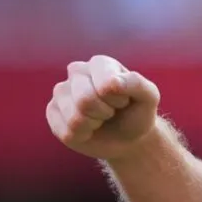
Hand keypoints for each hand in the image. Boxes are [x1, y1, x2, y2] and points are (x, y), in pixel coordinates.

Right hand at [46, 55, 161, 160]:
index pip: (105, 85)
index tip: (124, 101)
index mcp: (100, 63)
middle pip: (84, 100)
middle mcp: (77, 72)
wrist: (128, 137)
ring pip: (74, 118)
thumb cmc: (137, 113)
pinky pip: (65, 131)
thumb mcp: (149, 97)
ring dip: (93, 125)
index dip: (118, 100)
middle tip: (111, 112)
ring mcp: (61, 92)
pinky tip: (88, 129)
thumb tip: (111, 82)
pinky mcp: (52, 112)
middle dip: (104, 113)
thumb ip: (136, 83)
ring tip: (100, 119)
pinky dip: (82, 136)